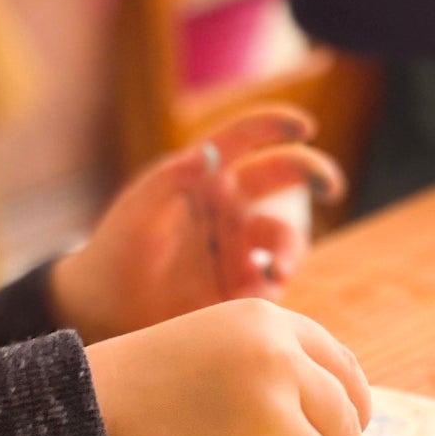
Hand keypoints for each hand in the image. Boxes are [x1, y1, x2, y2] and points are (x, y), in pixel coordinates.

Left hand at [48, 108, 344, 342]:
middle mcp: (230, 207)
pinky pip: (271, 285)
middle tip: (331, 185)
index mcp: (205, 177)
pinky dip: (269, 290)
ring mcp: (240, 247)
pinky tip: (250, 301)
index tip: (304, 127)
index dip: (275, 126)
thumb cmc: (116, 250)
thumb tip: (209, 152)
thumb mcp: (137, 211)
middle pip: (283, 179)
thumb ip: (170, 178)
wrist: (104, 309)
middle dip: (314, 174)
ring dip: (290, 250)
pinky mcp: (242, 288)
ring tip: (276, 271)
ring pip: (285, 237)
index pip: (245, 138)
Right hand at [86, 300, 370, 435]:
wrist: (70, 428)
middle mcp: (279, 366)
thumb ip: (265, 365)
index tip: (345, 435)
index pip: (343, 371)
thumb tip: (326, 421)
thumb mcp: (205, 345)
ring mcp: (271, 425)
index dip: (351, 410)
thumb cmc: (127, 394)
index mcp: (268, 324)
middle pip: (343, 430)